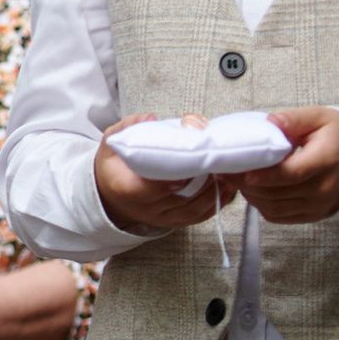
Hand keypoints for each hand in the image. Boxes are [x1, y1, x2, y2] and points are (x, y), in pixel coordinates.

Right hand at [91, 116, 237, 237]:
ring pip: (190, 211)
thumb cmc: (114, 164)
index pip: (144, 191)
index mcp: (124, 187)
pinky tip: (228, 190)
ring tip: (227, 174)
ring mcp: (159, 217)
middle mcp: (143, 207)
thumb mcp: (112, 141)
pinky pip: (197, 217)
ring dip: (211, 194)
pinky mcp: (173, 221)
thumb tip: (151, 118)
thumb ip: (128, 127)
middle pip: (175, 200)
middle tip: (216, 164)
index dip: (165, 185)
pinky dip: (215, 204)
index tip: (183, 175)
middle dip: (199, 184)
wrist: (110, 193)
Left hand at [241, 106, 338, 223]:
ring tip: (237, 178)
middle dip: (247, 184)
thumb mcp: (319, 117)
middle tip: (227, 170)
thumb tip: (270, 122)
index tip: (241, 170)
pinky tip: (254, 190)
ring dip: (251, 195)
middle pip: (277, 193)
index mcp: (326, 160)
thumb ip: (293, 119)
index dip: (264, 175)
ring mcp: (318, 206)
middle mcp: (324, 188)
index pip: (291, 173)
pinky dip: (261, 205)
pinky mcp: (312, 216)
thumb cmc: (336, 136)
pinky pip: (278, 216)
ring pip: (274, 207)